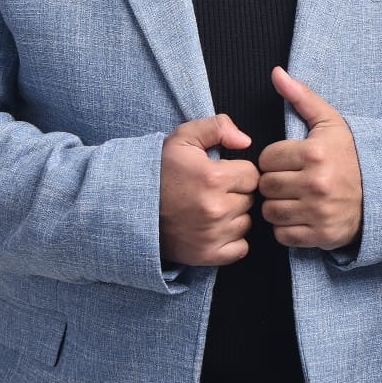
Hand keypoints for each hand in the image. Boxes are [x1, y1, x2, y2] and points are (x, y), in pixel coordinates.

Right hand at [159, 114, 258, 266]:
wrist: (129, 206)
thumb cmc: (158, 171)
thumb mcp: (183, 138)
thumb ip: (218, 127)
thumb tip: (245, 141)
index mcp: (215, 178)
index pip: (252, 175)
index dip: (237, 172)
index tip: (220, 174)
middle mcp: (217, 209)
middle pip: (249, 199)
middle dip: (235, 193)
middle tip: (211, 192)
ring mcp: (212, 235)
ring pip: (246, 223)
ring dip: (233, 217)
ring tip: (209, 209)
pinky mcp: (207, 255)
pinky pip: (240, 248)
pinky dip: (232, 241)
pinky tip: (213, 230)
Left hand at [258, 67, 362, 250]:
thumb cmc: (350, 156)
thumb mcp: (330, 122)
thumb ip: (301, 97)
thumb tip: (276, 73)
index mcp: (315, 153)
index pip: (267, 158)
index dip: (276, 160)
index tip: (290, 162)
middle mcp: (316, 183)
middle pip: (266, 185)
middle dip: (275, 182)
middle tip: (291, 180)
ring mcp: (319, 212)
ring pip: (270, 211)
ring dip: (278, 206)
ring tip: (295, 198)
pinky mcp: (321, 235)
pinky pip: (282, 235)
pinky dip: (287, 228)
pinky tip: (301, 216)